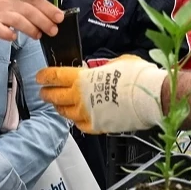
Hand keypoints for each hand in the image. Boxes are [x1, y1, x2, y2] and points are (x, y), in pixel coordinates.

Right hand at [0, 0, 63, 41]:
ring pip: (17, 20)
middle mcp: (8, 2)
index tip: (60, 18)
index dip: (48, 9)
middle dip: (43, 21)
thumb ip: (31, 8)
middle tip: (54, 31)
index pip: (35, 0)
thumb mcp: (14, 3)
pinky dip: (7, 33)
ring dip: (29, 28)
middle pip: (28, 11)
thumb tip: (52, 18)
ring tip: (38, 36)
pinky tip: (14, 37)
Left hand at [36, 55, 165, 134]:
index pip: (54, 76)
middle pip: (54, 96)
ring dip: (59, 108)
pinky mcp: (96, 126)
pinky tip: (79, 118)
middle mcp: (79, 97)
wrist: (150, 97)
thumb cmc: (137, 77)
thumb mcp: (117, 63)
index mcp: (81, 78)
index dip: (44, 77)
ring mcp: (86, 113)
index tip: (40, 77)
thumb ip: (104, 69)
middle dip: (47, 94)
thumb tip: (104, 70)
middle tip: (45, 93)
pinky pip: (80, 125)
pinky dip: (77, 121)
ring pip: (64, 113)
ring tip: (59, 106)